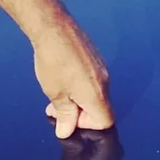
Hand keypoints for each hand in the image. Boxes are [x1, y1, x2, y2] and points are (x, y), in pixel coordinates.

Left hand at [32, 18, 111, 138]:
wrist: (54, 28)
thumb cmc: (54, 62)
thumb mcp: (55, 94)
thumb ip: (64, 115)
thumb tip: (66, 131)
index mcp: (97, 95)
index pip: (105, 122)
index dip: (86, 125)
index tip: (67, 117)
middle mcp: (105, 82)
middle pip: (100, 108)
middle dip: (78, 112)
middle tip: (55, 107)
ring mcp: (102, 68)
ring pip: (95, 93)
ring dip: (77, 99)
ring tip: (55, 91)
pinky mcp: (96, 58)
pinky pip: (92, 80)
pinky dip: (79, 85)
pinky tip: (61, 75)